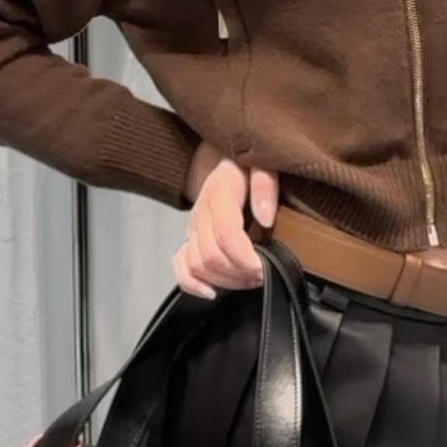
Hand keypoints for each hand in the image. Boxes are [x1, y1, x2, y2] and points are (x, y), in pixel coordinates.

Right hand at [173, 140, 279, 297]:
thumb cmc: (248, 163)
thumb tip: (265, 218)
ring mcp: (191, 228)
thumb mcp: (264, 162)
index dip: (244, 258)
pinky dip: (193, 284)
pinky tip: (213, 292)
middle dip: (239, 273)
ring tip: (250, 280)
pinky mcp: (188, 238)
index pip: (225, 234)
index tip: (264, 268)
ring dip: (224, 281)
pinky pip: (181, 266)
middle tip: (264, 275)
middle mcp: (200, 213)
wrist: (224, 155)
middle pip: (210, 255)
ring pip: (196, 265)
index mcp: (218, 193)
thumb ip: (265, 185)